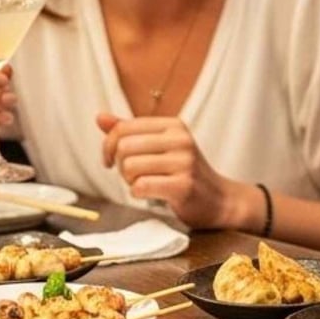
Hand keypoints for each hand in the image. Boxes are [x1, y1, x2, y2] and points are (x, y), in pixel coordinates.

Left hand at [96, 113, 244, 229]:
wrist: (219, 200)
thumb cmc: (185, 173)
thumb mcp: (160, 146)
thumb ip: (130, 132)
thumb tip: (99, 118)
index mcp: (173, 125)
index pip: (123, 128)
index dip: (108, 146)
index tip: (112, 161)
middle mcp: (180, 139)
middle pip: (124, 147)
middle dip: (120, 166)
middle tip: (132, 176)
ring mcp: (184, 162)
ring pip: (130, 167)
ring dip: (129, 181)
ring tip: (144, 183)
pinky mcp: (183, 185)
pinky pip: (141, 187)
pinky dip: (138, 193)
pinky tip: (151, 194)